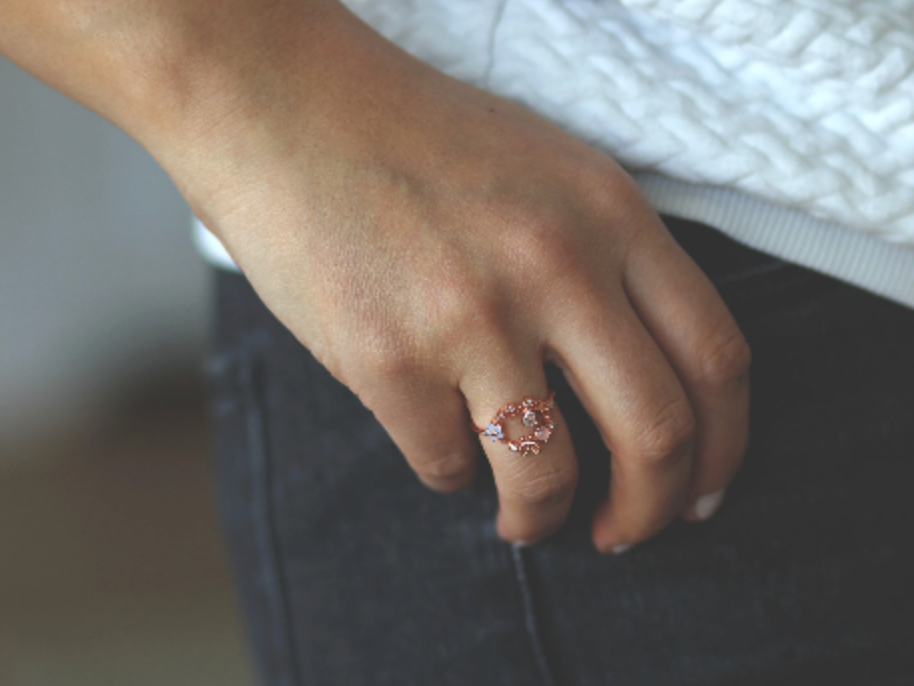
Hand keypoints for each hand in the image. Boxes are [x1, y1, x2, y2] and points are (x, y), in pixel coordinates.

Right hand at [156, 4, 750, 549]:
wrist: (286, 109)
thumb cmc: (416, 142)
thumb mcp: (550, 172)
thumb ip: (611, 262)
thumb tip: (636, 380)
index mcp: (610, 213)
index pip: (715, 357)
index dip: (723, 448)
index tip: (701, 492)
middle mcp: (555, 266)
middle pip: (656, 433)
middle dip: (650, 513)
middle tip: (624, 533)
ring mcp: (470, 317)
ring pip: (546, 475)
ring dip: (542, 517)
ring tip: (526, 516)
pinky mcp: (387, 359)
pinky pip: (444, 464)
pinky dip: (451, 474)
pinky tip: (440, 443)